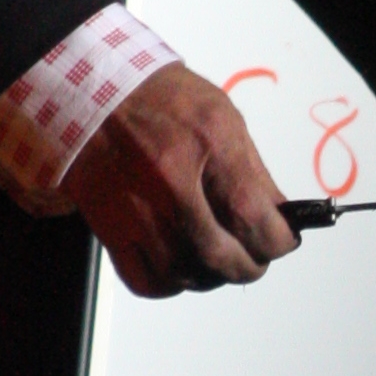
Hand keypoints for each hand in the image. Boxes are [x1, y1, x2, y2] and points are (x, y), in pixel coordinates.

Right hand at [68, 64, 300, 296]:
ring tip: (220, 261)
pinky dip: (172, 283)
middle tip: (256, 258)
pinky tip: (182, 266)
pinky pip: (147, 280)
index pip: (255, 218)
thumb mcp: (221, 116)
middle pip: (223, 256)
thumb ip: (251, 170)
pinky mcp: (110, 228)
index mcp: (208, 145)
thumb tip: (276, 216)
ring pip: (187, 275)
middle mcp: (171, 182)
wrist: (91, 92)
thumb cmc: (160, 99)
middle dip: (251, 265)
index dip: (279, 241)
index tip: (284, 240)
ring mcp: (137, 210)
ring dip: (213, 276)